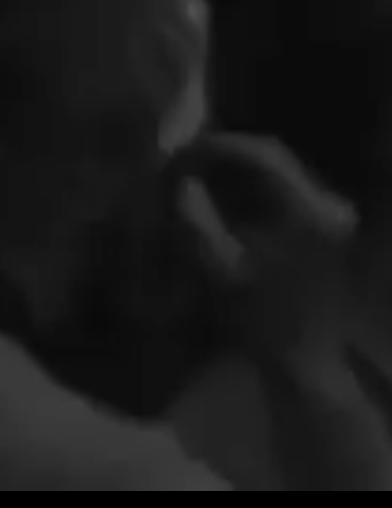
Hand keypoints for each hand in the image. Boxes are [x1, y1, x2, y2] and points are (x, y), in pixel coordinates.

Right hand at [177, 132, 358, 368]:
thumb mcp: (217, 266)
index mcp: (308, 211)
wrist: (304, 361)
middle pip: (272, 154)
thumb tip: (174, 178)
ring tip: (195, 171)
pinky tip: (222, 191)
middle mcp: (329, 204)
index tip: (177, 152)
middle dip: (223, 152)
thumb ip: (194, 215)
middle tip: (181, 158)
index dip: (215, 146)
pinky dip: (251, 183)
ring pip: (278, 168)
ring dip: (236, 166)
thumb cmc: (259, 320)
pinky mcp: (328, 225)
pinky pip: (286, 186)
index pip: (261, 154)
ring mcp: (333, 214)